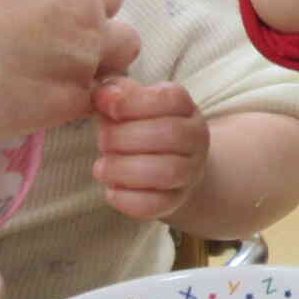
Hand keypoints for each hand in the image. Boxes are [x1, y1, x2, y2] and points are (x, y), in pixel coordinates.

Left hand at [93, 79, 209, 220]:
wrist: (169, 165)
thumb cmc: (140, 128)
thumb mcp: (131, 104)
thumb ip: (116, 93)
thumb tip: (104, 94)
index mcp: (185, 108)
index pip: (171, 99)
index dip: (135, 102)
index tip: (106, 107)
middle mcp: (196, 138)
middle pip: (169, 134)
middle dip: (124, 137)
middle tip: (102, 141)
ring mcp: (190, 171)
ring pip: (165, 172)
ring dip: (123, 169)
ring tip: (102, 167)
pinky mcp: (175, 200)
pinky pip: (155, 204)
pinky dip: (126, 199)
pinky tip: (112, 189)